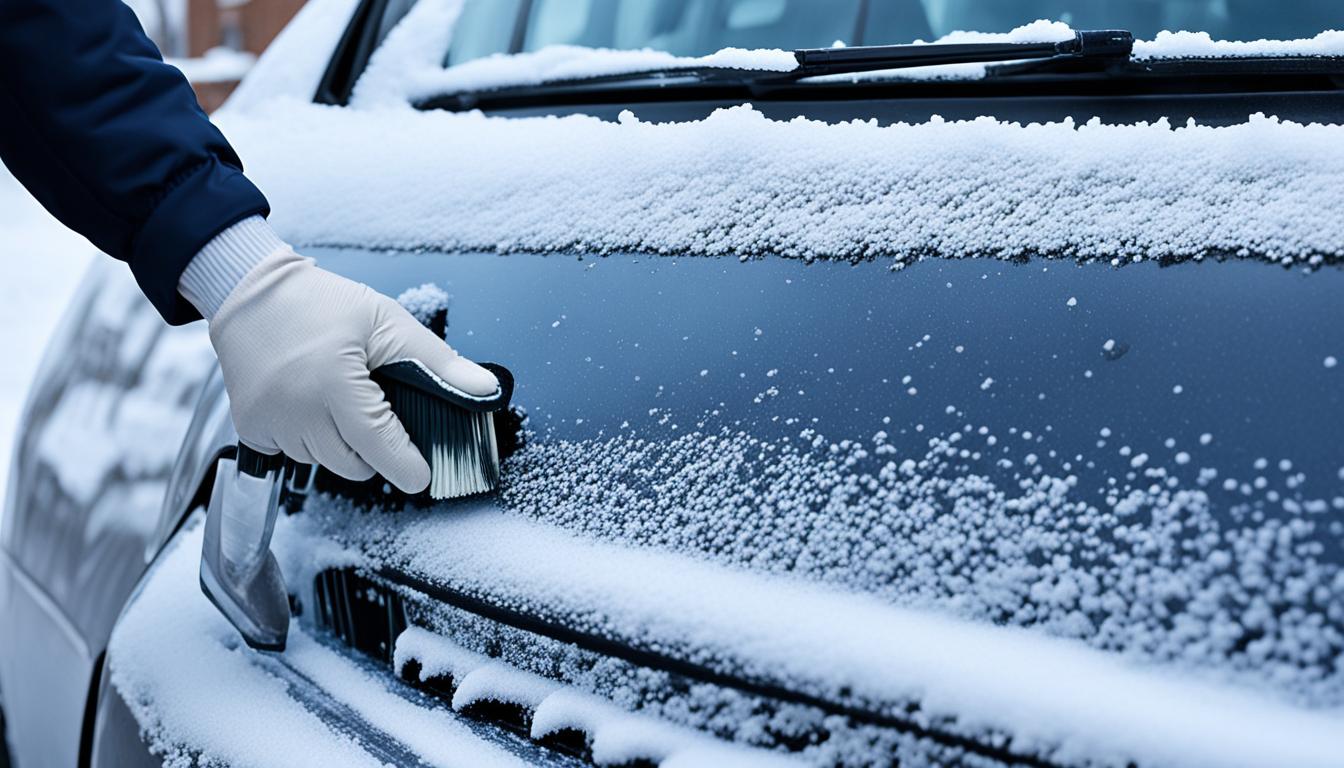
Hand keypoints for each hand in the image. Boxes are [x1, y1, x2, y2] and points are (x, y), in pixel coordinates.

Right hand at [206, 248, 497, 492]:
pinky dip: (306, 437)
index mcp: (334, 385)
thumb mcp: (386, 322)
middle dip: (373, 447)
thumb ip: (437, 362)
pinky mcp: (249, 428)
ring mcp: (268, 424)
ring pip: (322, 461)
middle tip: (375, 407)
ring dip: (338, 442)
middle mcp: (296, 412)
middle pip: (353, 465)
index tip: (423, 472)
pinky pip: (291, 453)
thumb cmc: (319, 303)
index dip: (407, 466)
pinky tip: (307, 402)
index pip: (379, 448)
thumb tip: (484, 390)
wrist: (249, 292)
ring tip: (336, 396)